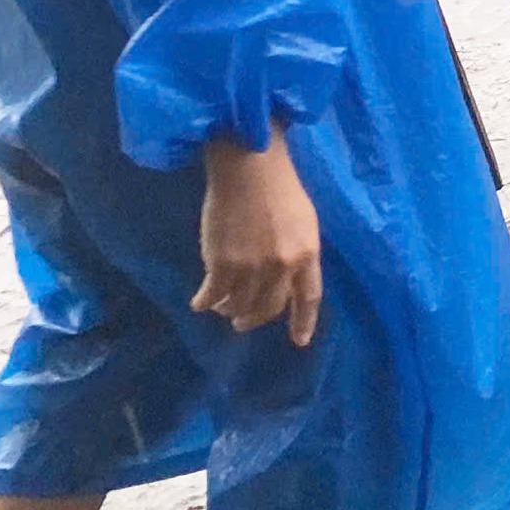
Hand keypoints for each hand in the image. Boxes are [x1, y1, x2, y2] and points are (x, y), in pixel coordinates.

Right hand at [194, 135, 322, 346]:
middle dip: (255, 319)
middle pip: (269, 308)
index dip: (303, 322)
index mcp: (307, 254)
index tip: (299, 341)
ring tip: (223, 308)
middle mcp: (282, 267)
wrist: (250, 167)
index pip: (308, 298)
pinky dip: (206, 302)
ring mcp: (251, 268)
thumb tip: (288, 279)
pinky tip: (200, 303)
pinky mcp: (221, 264)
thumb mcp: (303, 222)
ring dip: (230, 311)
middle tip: (244, 323)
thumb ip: (297, 253)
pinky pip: (213, 296)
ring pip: (240, 305)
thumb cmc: (279, 188)